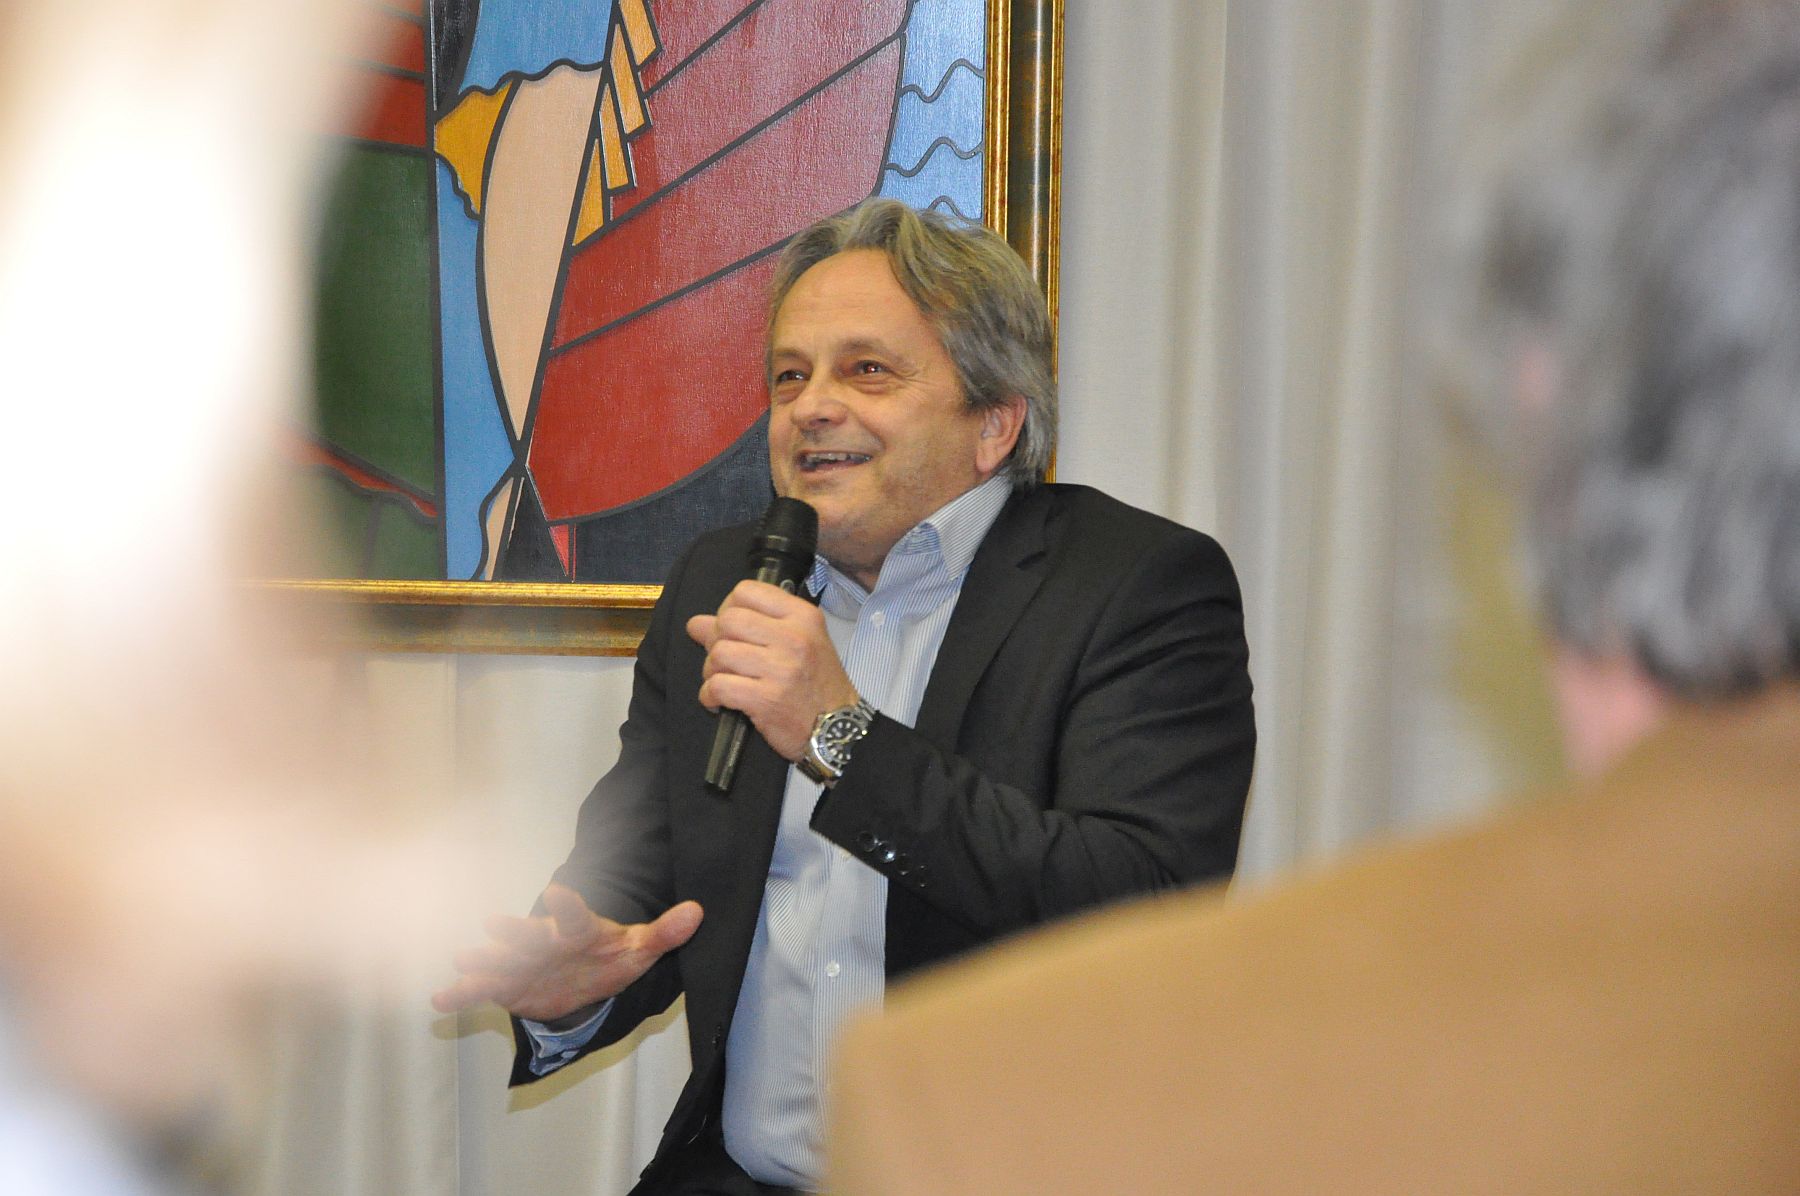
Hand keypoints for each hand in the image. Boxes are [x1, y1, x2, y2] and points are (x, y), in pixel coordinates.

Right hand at [430, 883, 701, 1020]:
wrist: (584, 974)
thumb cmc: (610, 955)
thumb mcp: (640, 948)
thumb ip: (665, 933)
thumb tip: (699, 912)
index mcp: (579, 930)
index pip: (576, 915)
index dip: (568, 904)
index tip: (557, 889)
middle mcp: (546, 942)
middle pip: (530, 937)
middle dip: (513, 933)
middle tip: (492, 925)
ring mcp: (524, 964)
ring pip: (501, 962)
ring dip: (482, 962)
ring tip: (461, 960)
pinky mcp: (508, 987)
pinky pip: (483, 991)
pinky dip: (461, 995)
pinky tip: (439, 1002)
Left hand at [686, 580, 859, 760]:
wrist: (838, 728)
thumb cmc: (818, 684)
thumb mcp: (799, 643)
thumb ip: (752, 626)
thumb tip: (696, 623)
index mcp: (802, 617)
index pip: (746, 591)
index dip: (728, 608)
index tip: (730, 629)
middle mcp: (793, 638)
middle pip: (728, 621)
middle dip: (715, 641)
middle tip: (724, 660)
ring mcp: (780, 668)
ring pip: (720, 653)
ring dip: (711, 670)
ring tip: (723, 681)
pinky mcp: (766, 699)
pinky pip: (718, 686)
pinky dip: (709, 695)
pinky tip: (718, 701)